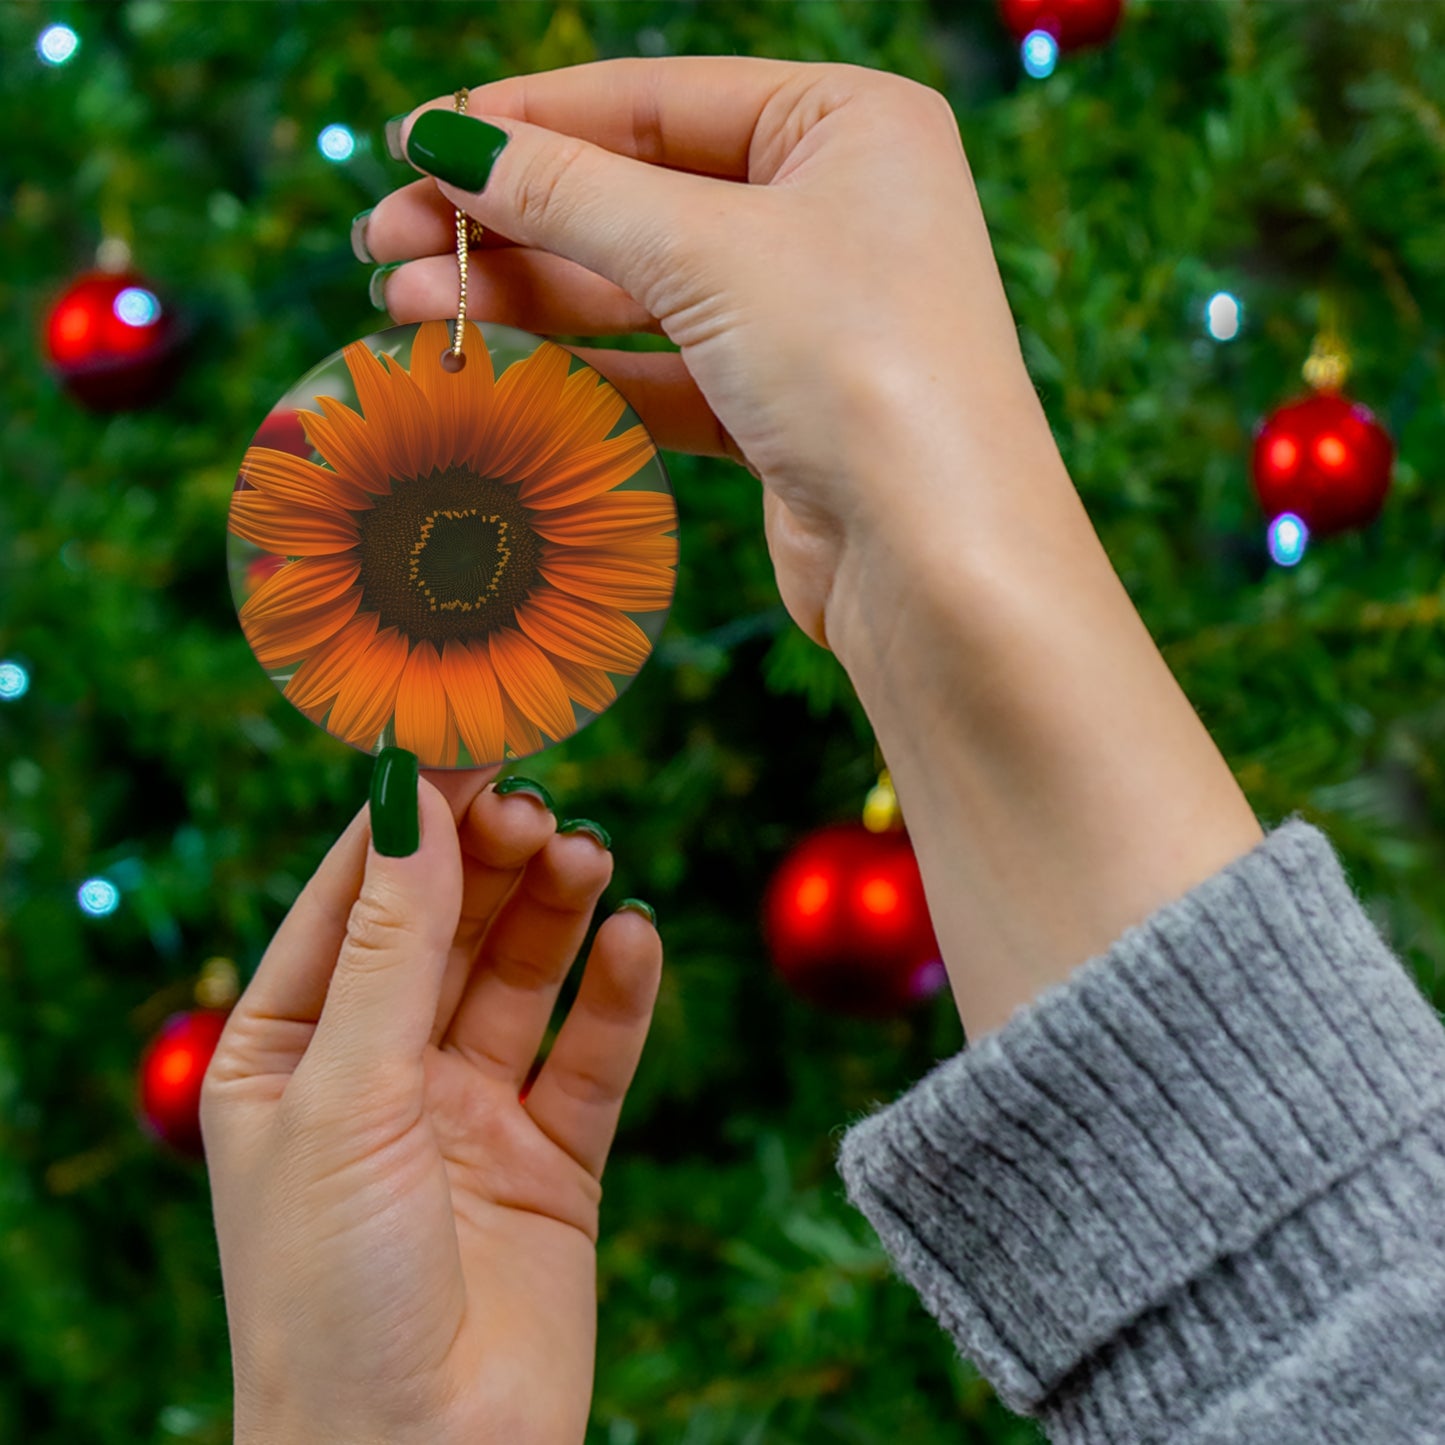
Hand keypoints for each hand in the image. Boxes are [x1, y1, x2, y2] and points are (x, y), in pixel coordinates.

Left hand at [201, 767, 661, 1444]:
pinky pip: (591, 1055)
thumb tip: (413, 802)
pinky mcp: (552, 1159)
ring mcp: (468, 1113)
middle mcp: (379, 1072)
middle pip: (446, 927)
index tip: (466, 742)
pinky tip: (635, 940)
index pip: (351, 900)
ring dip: (555, 911)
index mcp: (288, 1052)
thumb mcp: (346, 1097)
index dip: (408, 820)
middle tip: (539, 806)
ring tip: (588, 856)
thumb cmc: (332, 1293)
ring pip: (521, 977)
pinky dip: (617, 995)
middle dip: (490, 862)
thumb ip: (391, 947)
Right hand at [362, 56, 1055, 661]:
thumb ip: (570, 193)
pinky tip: (489, 367)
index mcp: (847, 124)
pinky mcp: (782, 409)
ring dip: (524, 297)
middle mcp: (834, 210)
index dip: (526, 120)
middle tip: (384, 242)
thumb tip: (447, 141)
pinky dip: (579, 369)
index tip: (414, 142)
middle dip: (507, 219)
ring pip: (639, 289)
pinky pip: (661, 370)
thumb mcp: (706, 251)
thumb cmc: (859, 368)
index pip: (655, 99)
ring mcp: (808, 315)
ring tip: (405, 307)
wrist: (938, 562)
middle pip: (636, 195)